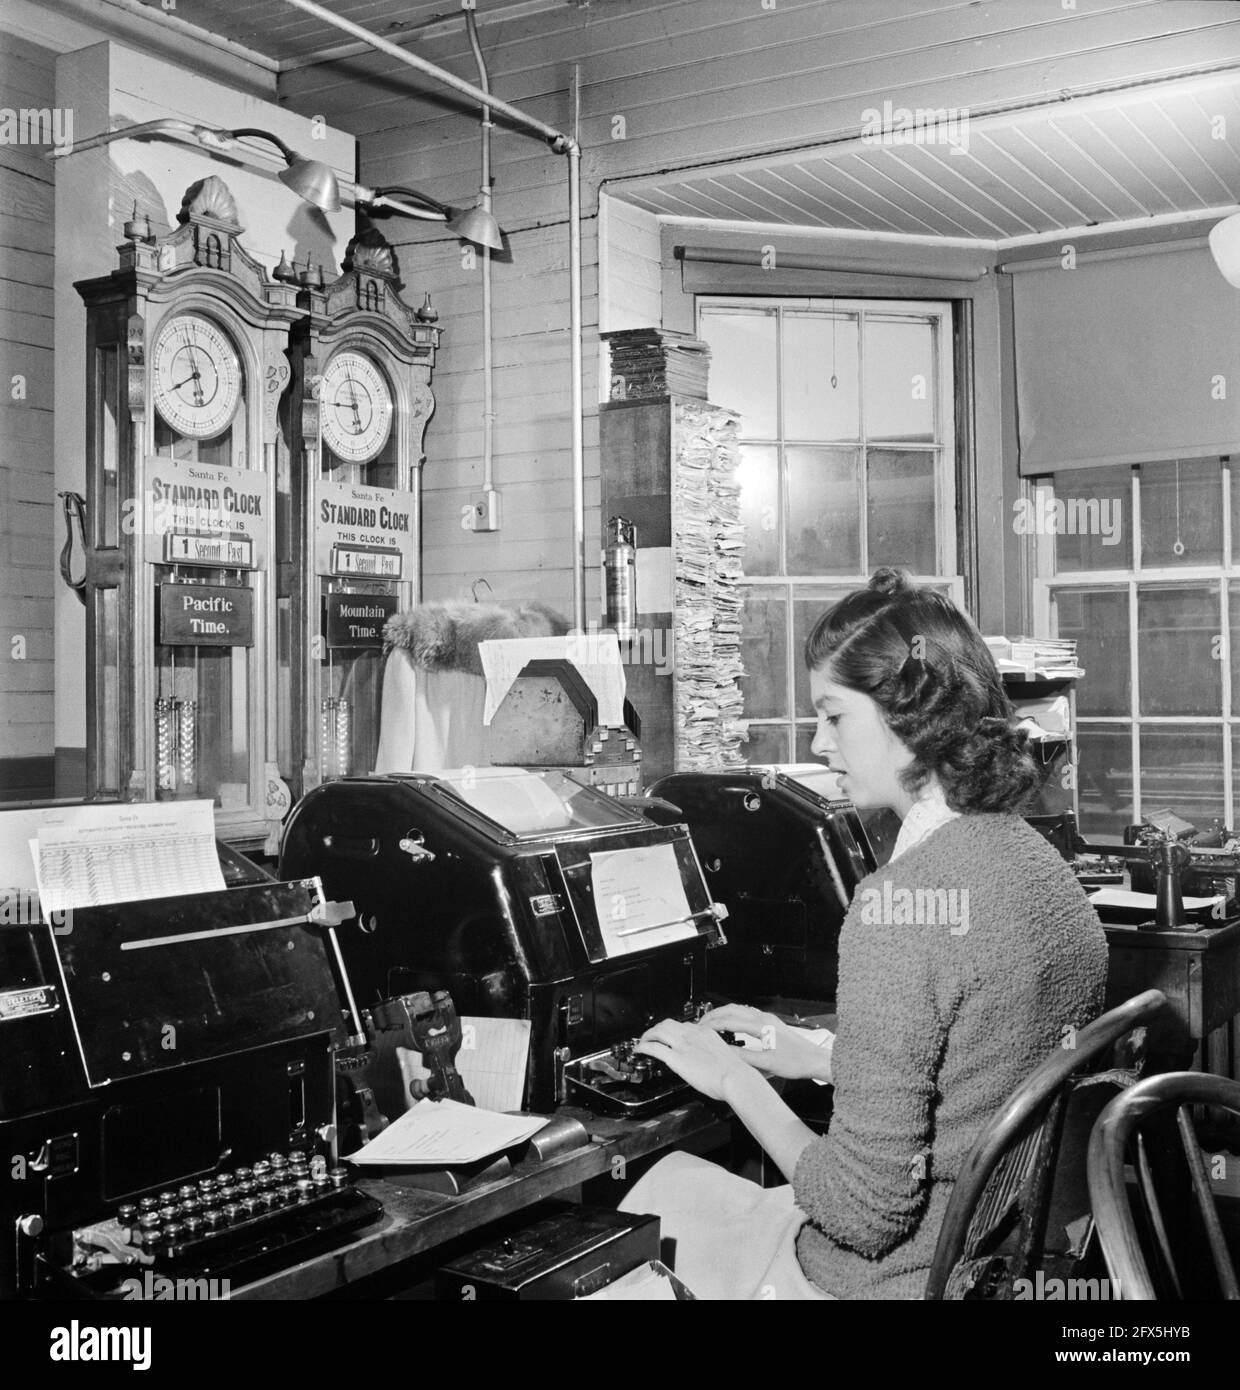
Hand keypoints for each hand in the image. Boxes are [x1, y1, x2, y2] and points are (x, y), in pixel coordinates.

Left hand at [633, 1018, 752, 1102]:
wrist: (736, 1078)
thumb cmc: (734, 1073)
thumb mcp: (723, 1054)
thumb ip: (711, 1052)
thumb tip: (706, 1059)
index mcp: (706, 1032)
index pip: (684, 1024)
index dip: (673, 1029)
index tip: (670, 1035)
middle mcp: (693, 1035)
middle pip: (668, 1023)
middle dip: (657, 1028)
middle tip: (651, 1035)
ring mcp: (684, 1045)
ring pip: (659, 1031)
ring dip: (648, 1035)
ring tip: (643, 1041)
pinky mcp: (677, 1058)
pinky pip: (655, 1048)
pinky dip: (644, 1046)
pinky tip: (640, 1050)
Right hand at [698, 1004, 833, 1082]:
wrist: (813, 1059)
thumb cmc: (795, 1062)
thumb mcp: (766, 1064)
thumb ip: (744, 1058)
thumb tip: (725, 1054)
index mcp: (761, 1026)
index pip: (729, 1020)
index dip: (712, 1025)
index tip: (700, 1030)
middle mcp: (763, 1018)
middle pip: (732, 1010)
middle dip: (714, 1015)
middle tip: (700, 1024)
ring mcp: (767, 1018)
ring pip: (739, 1009)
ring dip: (723, 1013)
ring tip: (711, 1022)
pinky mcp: (771, 1022)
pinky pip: (747, 1013)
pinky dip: (734, 1015)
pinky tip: (731, 1023)